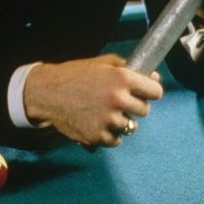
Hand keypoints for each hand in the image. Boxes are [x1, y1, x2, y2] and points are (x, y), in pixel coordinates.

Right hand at [23, 54, 162, 147]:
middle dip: (135, 105)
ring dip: (121, 120)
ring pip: (131, 126)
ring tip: (105, 112)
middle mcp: (118, 100)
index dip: (150, 91)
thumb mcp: (103, 63)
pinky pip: (117, 140)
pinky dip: (111, 134)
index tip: (145, 92)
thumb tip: (153, 78)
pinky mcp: (97, 136)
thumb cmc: (76, 74)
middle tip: (120, 101)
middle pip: (145, 110)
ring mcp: (108, 120)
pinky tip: (99, 123)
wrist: (48, 92)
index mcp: (122, 78)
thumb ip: (129, 68)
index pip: (155, 91)